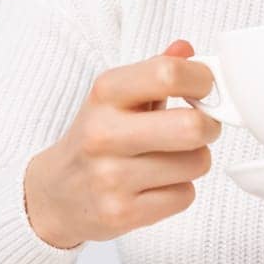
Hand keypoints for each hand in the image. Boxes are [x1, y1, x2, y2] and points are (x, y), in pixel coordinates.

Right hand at [24, 40, 221, 248]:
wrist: (55, 193)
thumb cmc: (96, 138)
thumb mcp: (116, 96)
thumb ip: (154, 71)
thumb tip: (186, 49)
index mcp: (105, 93)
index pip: (168, 73)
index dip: (202, 80)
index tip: (204, 89)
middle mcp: (104, 133)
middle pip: (191, 126)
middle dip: (208, 126)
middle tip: (199, 127)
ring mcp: (111, 177)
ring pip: (196, 163)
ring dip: (194, 161)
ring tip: (171, 158)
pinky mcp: (121, 213)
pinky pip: (184, 196)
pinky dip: (180, 191)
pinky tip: (157, 185)